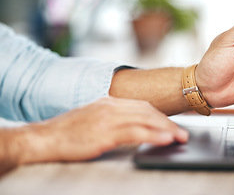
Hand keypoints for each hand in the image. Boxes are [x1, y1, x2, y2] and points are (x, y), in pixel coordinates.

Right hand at [13, 97, 188, 163]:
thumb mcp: (93, 117)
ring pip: (145, 120)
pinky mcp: (104, 134)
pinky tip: (164, 139)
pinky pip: (135, 132)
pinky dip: (153, 135)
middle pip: (148, 111)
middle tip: (182, 133)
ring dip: (166, 129)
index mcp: (109, 102)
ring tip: (180, 137)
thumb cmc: (68, 131)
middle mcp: (111, 106)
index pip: (142, 106)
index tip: (171, 124)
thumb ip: (113, 117)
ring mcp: (107, 119)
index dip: (160, 115)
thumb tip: (133, 124)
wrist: (44, 137)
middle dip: (168, 122)